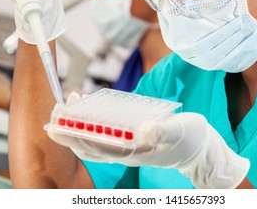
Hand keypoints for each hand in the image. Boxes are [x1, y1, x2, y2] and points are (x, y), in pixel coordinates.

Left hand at [47, 92, 249, 188]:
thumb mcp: (180, 131)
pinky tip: (91, 108)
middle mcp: (126, 152)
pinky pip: (105, 133)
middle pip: (89, 144)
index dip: (73, 135)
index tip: (55, 123)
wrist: (200, 150)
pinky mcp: (131, 141)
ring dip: (78, 124)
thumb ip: (162, 132)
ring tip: (69, 105)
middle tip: (56, 109)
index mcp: (134, 152)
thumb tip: (144, 131)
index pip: (96, 145)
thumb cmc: (191, 139)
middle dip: (69, 128)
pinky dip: (92, 122)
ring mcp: (127, 147)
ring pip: (94, 139)